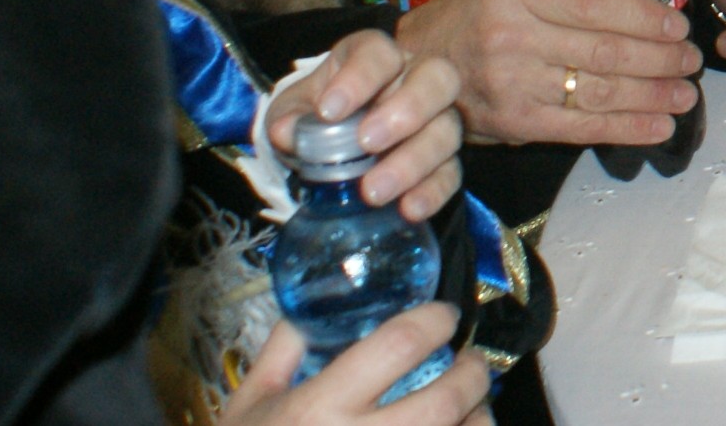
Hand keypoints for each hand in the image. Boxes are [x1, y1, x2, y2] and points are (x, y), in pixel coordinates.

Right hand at [220, 308, 490, 425]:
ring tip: (473, 407)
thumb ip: (279, 352)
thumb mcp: (247, 404)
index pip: (397, 345)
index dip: (433, 322)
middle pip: (444, 401)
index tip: (445, 316)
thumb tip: (309, 310)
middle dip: (472, 374)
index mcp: (318, 407)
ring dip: (477, 419)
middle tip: (471, 362)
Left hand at [266, 31, 465, 221]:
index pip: (379, 52)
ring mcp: (436, 119)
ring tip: (373, 190)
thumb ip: (288, 117)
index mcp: (374, 58)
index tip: (329, 110)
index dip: (359, 77)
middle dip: (407, 109)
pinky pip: (452, 172)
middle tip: (368, 141)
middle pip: (437, 77)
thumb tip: (286, 132)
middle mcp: (415, 80)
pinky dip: (433, 191)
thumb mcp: (294, 111)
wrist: (330, 146)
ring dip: (414, 160)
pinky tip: (408, 209)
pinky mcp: (443, 160)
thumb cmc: (317, 115)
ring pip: (447, 128)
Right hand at [391, 0, 698, 146]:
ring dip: (652, 96)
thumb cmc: (471, 22)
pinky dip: (626, 129)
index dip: (645, 18)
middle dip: (659, 59)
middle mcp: (513, 37)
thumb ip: (564, 2)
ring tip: (684, 95)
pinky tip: (657, 127)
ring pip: (599, 91)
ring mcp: (513, 84)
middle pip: (605, 51)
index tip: (679, 26)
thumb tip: (639, 18)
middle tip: (691, 62)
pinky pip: (581, 128)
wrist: (411, 70)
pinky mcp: (515, 124)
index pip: (595, 5)